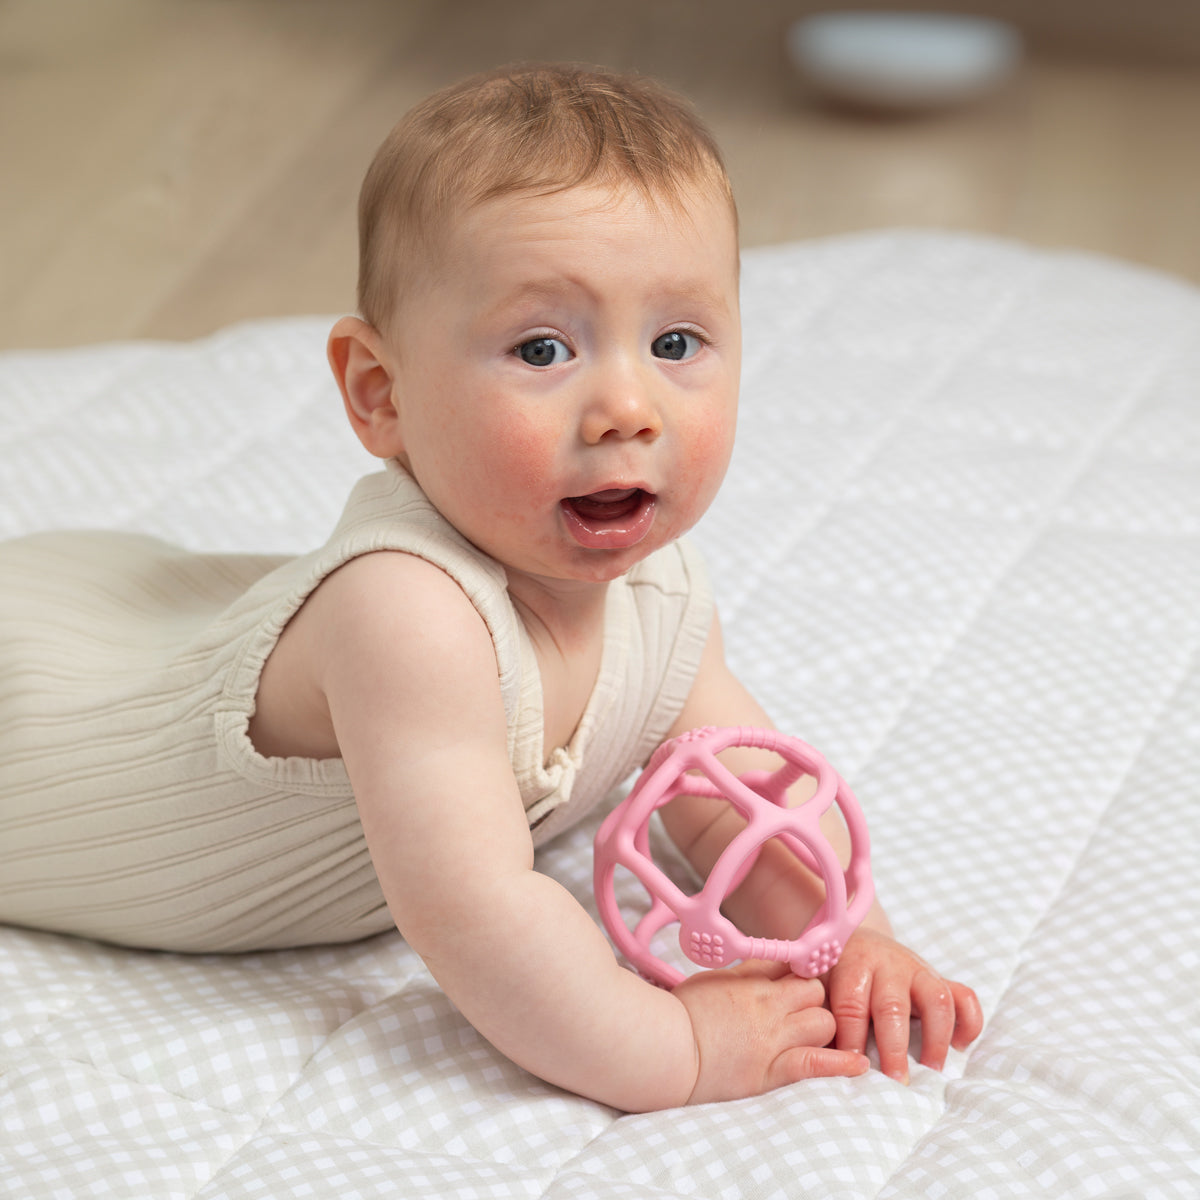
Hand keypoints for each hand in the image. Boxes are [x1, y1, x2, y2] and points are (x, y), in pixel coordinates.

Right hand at [674, 960, 868, 1104]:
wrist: (666, 1049)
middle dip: (816, 1000)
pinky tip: (859, 1065)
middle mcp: (767, 1005)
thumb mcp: (712, 980)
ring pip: (824, 1022)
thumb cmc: (681, 1014)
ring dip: (823, 1028)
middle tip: (804, 1014)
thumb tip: (768, 963)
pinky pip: (816, 1063)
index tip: (803, 981)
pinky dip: (841, 1064)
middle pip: (816, 991)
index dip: (801, 973)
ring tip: (815, 1038)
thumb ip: (743, 972)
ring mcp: (772, 1038)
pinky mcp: (771, 1071)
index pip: (792, 965)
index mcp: (750, 980)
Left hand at [825, 926, 982, 1083]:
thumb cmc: (834, 975)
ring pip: (936, 998)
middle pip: (893, 1005)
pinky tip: (960, 1046)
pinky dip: (969, 1022)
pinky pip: (964, 996)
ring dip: (936, 1037)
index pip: (851, 1004)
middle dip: (894, 1048)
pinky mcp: (940, 977)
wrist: (858, 941)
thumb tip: (823, 1063)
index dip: (852, 1039)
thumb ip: (822, 1019)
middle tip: (896, 1082)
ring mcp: (918, 969)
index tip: (854, 1069)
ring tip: (932, 1070)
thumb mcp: (820, 988)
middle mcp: (887, 964)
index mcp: (852, 965)